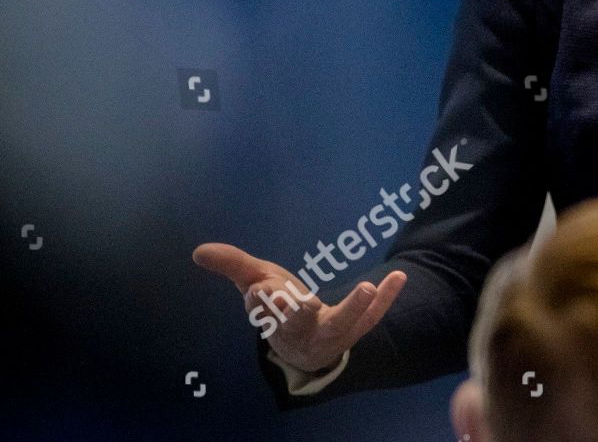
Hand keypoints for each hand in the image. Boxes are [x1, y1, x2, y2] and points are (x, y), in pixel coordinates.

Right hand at [193, 242, 405, 372]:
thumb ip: (233, 266)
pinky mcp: (358, 327)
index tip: (259, 288)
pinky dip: (388, 298)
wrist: (307, 346)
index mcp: (274, 320)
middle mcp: (303, 331)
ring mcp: (333, 332)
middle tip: (294, 299)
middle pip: (298, 322)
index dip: (264, 299)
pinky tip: (399, 276)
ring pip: (342, 323)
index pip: (266, 309)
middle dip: (295, 311)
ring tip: (367, 287)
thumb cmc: (280, 309)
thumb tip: (198, 251)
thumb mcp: (256, 284)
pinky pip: (375, 315)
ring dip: (354, 307)